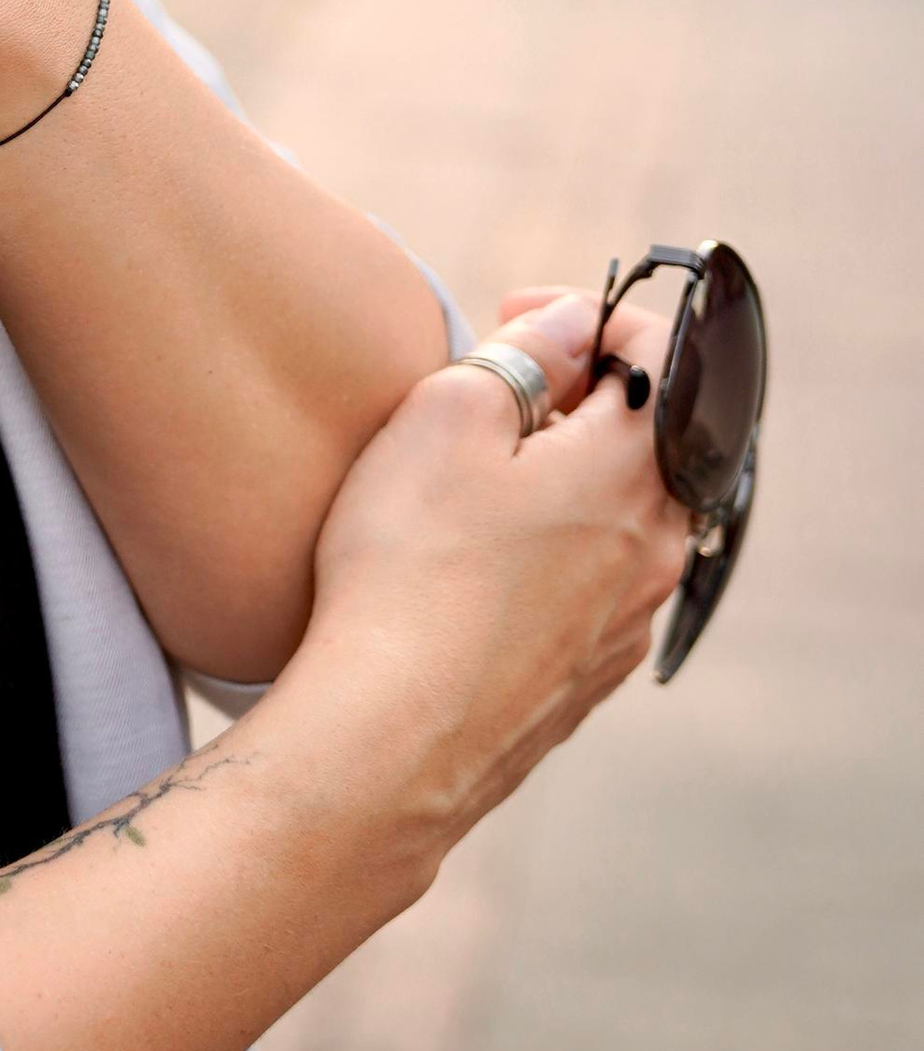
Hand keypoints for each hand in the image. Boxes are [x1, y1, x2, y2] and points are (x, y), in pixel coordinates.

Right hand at [287, 287, 691, 876]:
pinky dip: (552, 549)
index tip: (512, 318)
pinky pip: (593, 584)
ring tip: (474, 482)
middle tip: (492, 394)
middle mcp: (658, 546)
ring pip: (622, 514)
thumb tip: (573, 327)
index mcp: (637, 468)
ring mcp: (630, 620)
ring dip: (564, 476)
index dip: (589, 313)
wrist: (392, 737)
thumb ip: (525, 354)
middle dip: (577, 395)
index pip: (659, 351)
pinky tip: (476, 567)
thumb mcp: (447, 416)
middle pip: (647, 435)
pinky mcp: (590, 675)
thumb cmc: (412, 567)